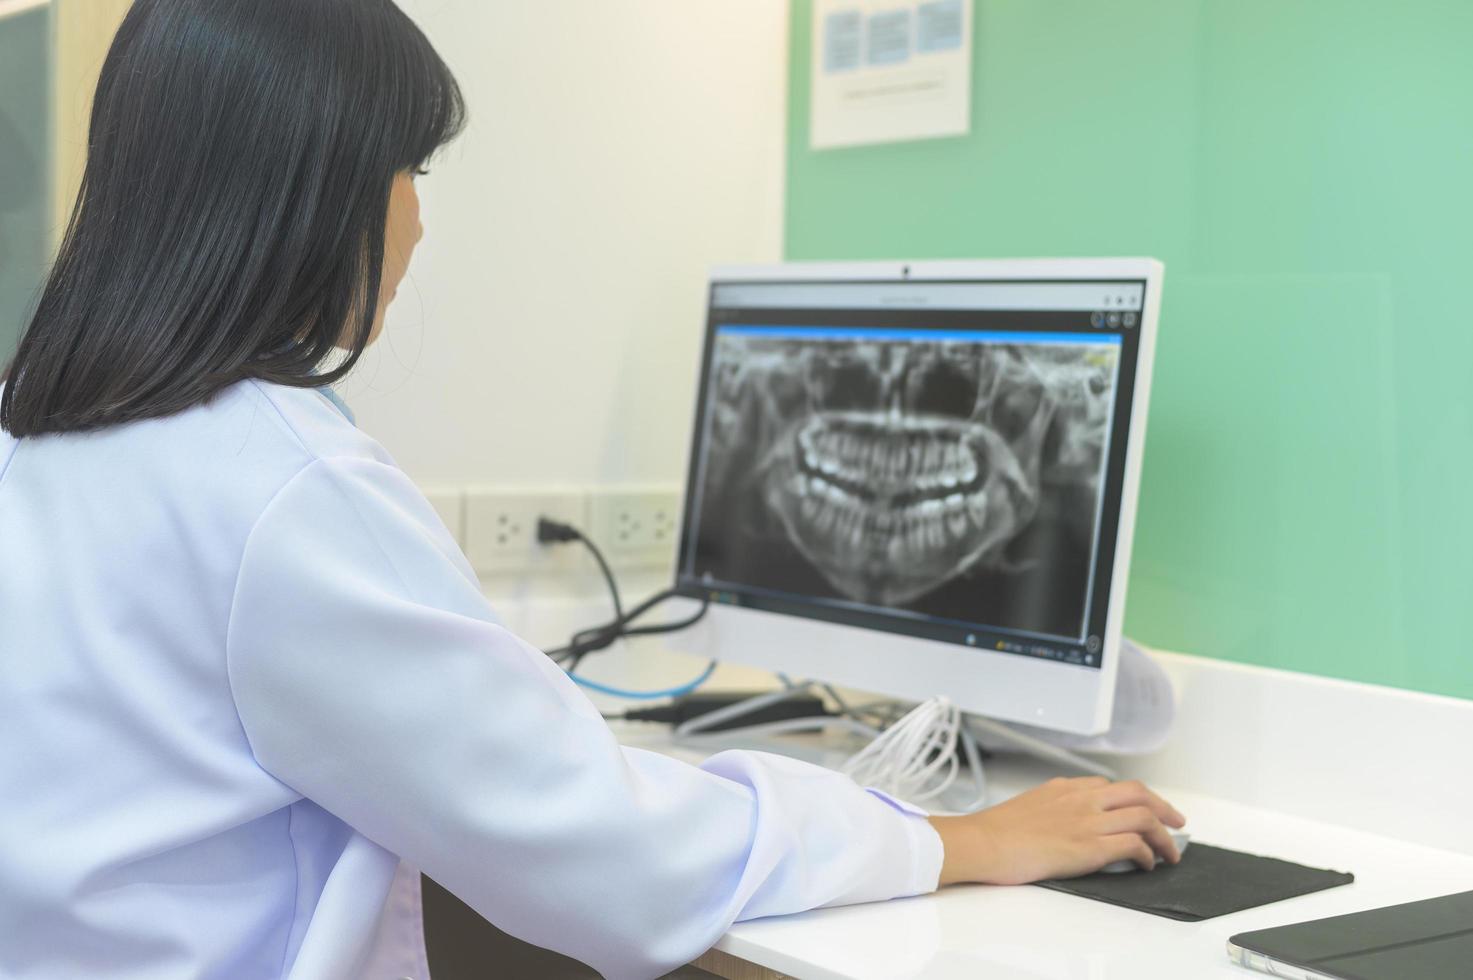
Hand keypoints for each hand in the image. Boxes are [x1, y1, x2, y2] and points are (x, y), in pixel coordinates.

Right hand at [927, 776, 1185, 885]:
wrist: (983, 842)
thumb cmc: (995, 831)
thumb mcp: (1028, 806)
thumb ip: (1054, 808)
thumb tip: (1066, 825)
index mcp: (1065, 788)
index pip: (1111, 786)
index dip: (1135, 799)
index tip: (1144, 811)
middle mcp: (1081, 798)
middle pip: (1138, 792)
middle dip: (1164, 807)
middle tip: (1176, 823)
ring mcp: (1087, 821)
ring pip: (1144, 816)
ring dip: (1165, 836)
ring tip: (1170, 852)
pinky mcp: (1089, 847)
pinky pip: (1133, 844)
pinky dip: (1148, 854)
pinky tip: (1146, 864)